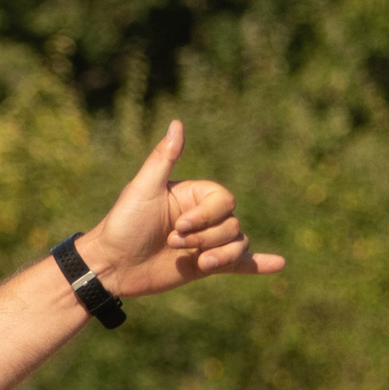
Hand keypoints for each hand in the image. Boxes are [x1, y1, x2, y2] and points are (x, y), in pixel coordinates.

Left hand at [78, 117, 283, 300]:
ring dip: (223, 254)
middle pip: (232, 223)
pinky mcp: (205, 266)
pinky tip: (278, 264)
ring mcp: (206, 242)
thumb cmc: (123, 225)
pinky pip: (239, 263)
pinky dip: (259, 264)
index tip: (179, 226)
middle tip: (174, 243)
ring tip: (201, 262)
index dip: (207, 215)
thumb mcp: (142, 189)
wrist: (110, 265)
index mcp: (193, 195)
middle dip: (207, 236)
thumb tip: (177, 123)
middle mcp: (203, 217)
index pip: (223, 201)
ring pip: (237, 242)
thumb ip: (163, 158)